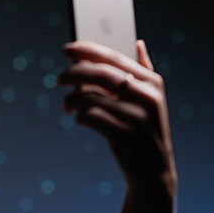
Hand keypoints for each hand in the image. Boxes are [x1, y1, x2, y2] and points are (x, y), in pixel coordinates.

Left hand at [57, 40, 176, 194]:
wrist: (154, 170)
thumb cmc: (144, 129)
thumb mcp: (152, 99)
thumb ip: (144, 71)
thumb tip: (137, 42)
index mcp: (152, 81)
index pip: (114, 58)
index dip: (87, 50)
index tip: (66, 49)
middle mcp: (147, 96)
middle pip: (101, 74)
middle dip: (74, 73)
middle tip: (59, 79)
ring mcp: (137, 117)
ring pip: (91, 97)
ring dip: (72, 100)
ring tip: (67, 106)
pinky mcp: (124, 135)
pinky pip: (90, 118)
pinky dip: (79, 117)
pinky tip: (79, 119)